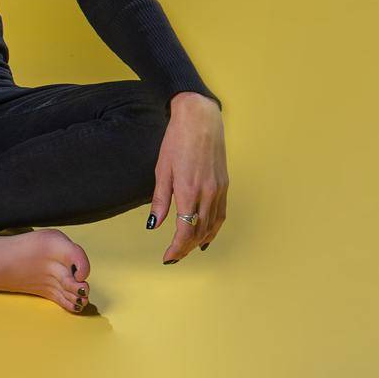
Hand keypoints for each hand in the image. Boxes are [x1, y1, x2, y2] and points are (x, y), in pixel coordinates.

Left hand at [149, 91, 227, 262]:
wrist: (200, 120)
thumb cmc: (177, 141)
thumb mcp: (162, 169)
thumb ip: (160, 200)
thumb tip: (154, 225)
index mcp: (188, 191)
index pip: (185, 231)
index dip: (177, 248)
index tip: (167, 257)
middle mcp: (207, 193)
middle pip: (200, 232)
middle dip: (187, 248)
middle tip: (174, 255)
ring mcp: (219, 190)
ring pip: (213, 226)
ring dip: (200, 241)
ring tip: (188, 249)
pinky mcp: (224, 185)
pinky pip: (221, 214)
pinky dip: (213, 228)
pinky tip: (206, 233)